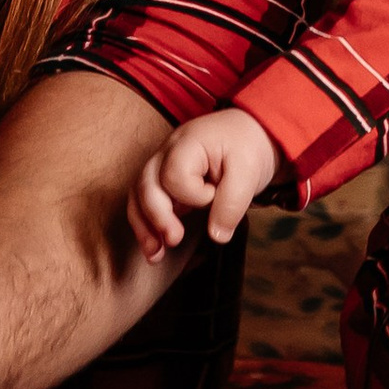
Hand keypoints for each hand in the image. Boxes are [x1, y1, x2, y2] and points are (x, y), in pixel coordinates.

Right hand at [131, 109, 279, 259]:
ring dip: (144, 226)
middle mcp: (168, 151)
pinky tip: (155, 247)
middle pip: (146, 184)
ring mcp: (162, 165)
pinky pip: (143, 201)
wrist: (248, 133)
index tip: (214, 196)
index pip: (175, 174)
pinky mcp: (163, 181)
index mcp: (189, 142)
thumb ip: (232, 202)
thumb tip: (217, 235)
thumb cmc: (246, 146)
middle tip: (175, 239)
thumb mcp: (249, 170)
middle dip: (157, 216)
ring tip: (156, 255)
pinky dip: (146, 225)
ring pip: (138, 195)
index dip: (194, 195)